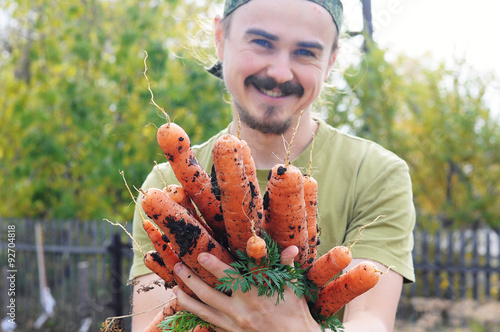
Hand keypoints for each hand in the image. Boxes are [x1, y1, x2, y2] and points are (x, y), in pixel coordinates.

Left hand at [173, 246, 320, 331]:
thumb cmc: (295, 312)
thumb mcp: (292, 288)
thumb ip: (286, 266)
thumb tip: (292, 249)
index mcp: (255, 294)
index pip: (231, 277)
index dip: (214, 266)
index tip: (201, 255)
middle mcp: (241, 310)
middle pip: (208, 294)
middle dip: (190, 279)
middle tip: (177, 266)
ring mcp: (234, 324)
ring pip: (204, 311)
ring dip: (186, 299)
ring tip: (173, 288)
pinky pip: (210, 324)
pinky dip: (197, 315)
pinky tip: (188, 308)